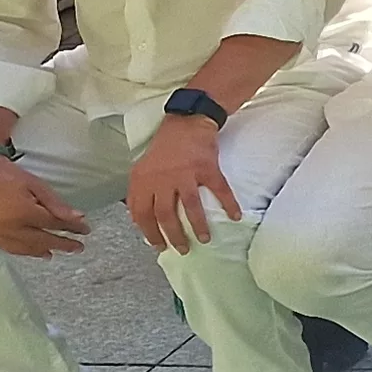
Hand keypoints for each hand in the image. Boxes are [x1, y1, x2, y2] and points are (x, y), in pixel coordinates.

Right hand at [0, 154, 89, 256]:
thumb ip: (57, 204)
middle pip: (42, 240)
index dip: (72, 229)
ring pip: (25, 248)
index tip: (85, 231)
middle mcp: (10, 227)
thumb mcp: (37, 185)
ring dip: (42, 251)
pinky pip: (8, 248)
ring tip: (55, 253)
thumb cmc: (8, 175)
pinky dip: (23, 251)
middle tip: (78, 248)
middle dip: (62, 244)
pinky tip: (32, 251)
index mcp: (24, 213)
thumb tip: (78, 218)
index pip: (54, 225)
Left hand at [123, 115, 238, 254]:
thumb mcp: (142, 168)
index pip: (141, 213)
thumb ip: (139, 191)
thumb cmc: (165, 148)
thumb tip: (136, 218)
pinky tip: (235, 216)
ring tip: (204, 239)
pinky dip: (229, 204)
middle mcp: (161, 179)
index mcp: (143, 180)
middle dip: (173, 236)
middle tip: (181, 249)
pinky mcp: (207, 168)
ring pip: (189, 207)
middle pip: (164, 215)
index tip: (158, 245)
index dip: (149, 232)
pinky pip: (219, 190)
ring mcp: (185, 173)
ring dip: (198, 226)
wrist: (186, 123)